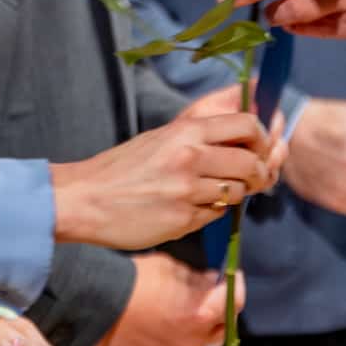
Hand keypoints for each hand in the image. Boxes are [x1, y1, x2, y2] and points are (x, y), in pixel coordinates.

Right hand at [51, 109, 270, 249]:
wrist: (85, 199)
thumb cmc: (122, 168)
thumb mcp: (160, 138)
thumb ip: (199, 136)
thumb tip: (242, 138)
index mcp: (185, 131)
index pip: (247, 126)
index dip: (260, 139)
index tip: (257, 148)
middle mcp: (191, 157)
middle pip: (252, 163)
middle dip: (258, 173)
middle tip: (249, 179)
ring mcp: (188, 190)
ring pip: (237, 191)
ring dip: (234, 194)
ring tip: (214, 192)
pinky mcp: (182, 219)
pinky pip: (217, 214)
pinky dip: (213, 211)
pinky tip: (193, 207)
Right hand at [96, 252, 242, 345]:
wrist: (95, 302)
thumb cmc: (133, 280)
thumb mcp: (170, 267)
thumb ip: (196, 278)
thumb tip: (210, 281)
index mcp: (201, 314)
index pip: (232, 301)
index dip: (235, 286)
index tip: (233, 277)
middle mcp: (192, 342)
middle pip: (220, 331)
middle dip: (223, 313)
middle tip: (216, 301)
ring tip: (208, 336)